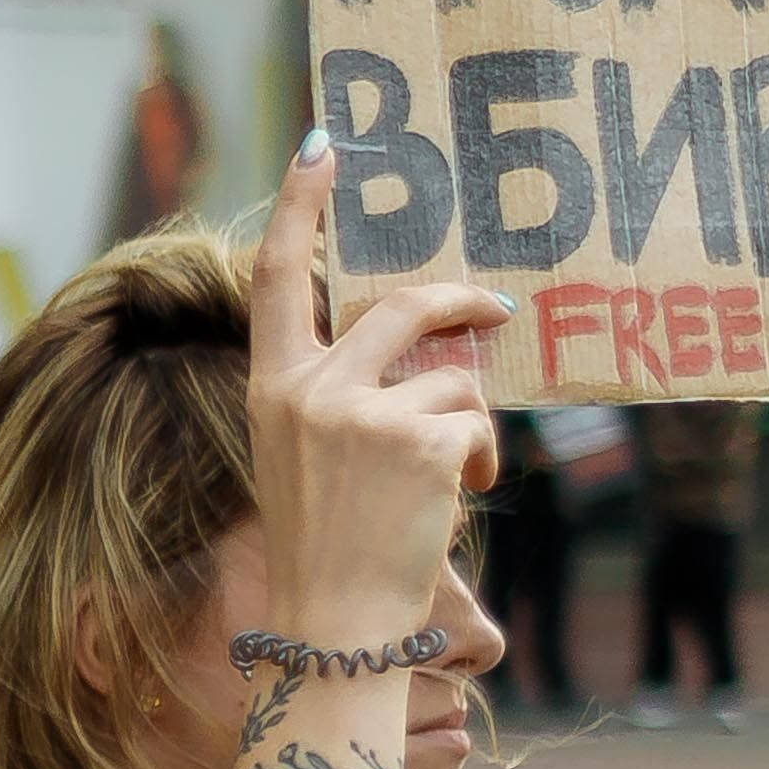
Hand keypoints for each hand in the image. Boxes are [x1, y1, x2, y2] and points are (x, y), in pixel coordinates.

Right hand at [250, 137, 502, 648]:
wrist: (330, 623)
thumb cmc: (326, 544)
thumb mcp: (313, 455)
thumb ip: (349, 392)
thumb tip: (437, 342)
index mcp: (272, 389)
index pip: (277, 279)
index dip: (302, 208)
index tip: (325, 145)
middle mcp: (310, 390)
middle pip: (404, 308)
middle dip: (463, 304)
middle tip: (496, 313)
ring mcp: (362, 414)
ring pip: (455, 378)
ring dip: (471, 423)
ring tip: (453, 476)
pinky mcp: (421, 441)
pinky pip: (478, 422)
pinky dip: (483, 459)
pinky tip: (458, 497)